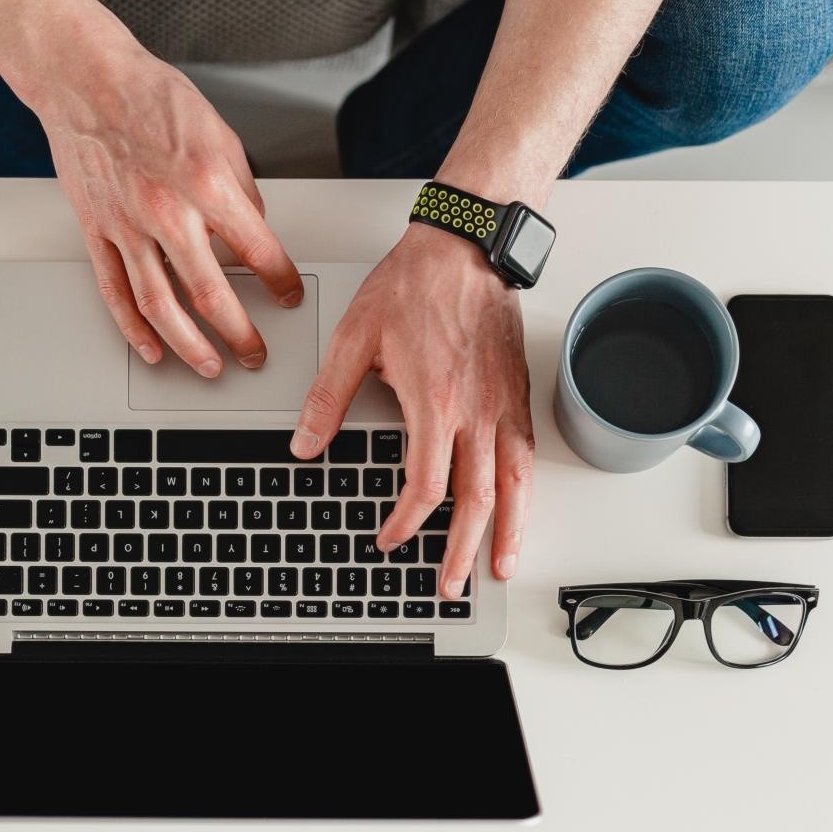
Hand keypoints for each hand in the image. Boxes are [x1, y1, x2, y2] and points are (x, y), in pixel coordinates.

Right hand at [34, 39, 303, 373]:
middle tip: (254, 352)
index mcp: (208, 185)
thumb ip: (242, 188)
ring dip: (189, 345)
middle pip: (211, 295)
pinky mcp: (96, 230)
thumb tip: (254, 228)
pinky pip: (115, 291)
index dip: (280, 282)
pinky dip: (133, 328)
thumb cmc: (151, 96)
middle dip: (240, 333)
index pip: (258, 252)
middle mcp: (168, 212)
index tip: (288, 296)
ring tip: (210, 366)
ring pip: (160, 306)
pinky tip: (151, 348)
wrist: (86, 80)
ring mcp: (127, 226)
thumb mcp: (220, 134)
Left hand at [289, 226, 534, 594]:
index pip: (425, 486)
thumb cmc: (414, 283)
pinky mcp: (519, 395)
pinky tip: (518, 510)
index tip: (389, 538)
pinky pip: (526, 456)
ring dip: (507, 532)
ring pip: (514, 485)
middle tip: (450, 584)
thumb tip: (305, 443)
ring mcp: (504, 405)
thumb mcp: (355, 336)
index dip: (406, 523)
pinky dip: (525, 494)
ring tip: (499, 566)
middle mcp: (476, 410)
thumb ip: (329, 397)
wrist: (465, 247)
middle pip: (476, 500)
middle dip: (461, 551)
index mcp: (434, 401)